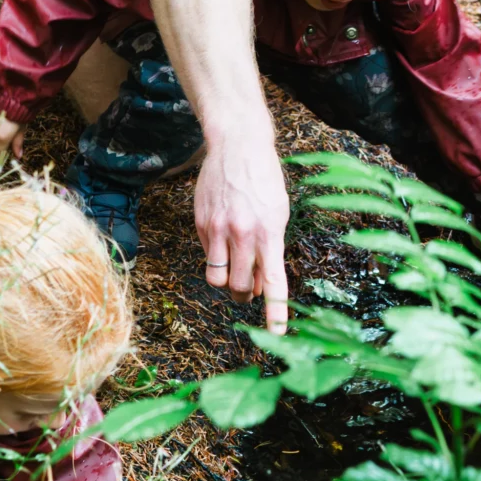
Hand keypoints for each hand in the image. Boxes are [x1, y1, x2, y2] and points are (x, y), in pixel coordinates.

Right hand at [192, 131, 290, 332]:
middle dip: (243, 296)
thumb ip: (270, 248)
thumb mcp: (279, 213)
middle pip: (239, 287)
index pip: (273, 282)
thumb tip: (259, 284)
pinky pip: (207, 255)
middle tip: (246, 292)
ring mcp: (218, 229)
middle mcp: (243, 234)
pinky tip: (223, 238)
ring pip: (216, 278)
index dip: (275, 312)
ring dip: (225, 283)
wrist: (238, 145)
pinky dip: (216, 256)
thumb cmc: (264, 180)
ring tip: (233, 272)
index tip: (277, 334)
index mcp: (269, 233)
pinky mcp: (201, 223)